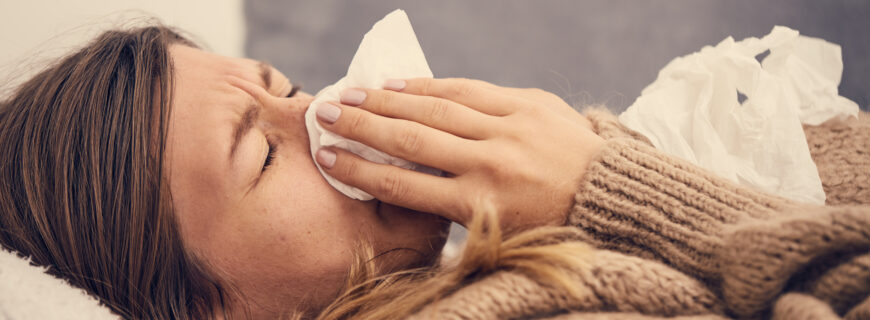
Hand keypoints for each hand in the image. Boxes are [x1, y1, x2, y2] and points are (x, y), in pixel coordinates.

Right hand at [314, 78, 603, 230]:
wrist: (613, 195)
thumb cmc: (549, 225)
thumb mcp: (499, 233)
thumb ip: (453, 212)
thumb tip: (404, 186)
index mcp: (482, 205)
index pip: (405, 186)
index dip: (360, 171)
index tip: (327, 158)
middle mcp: (491, 164)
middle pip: (411, 140)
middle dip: (362, 127)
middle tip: (325, 115)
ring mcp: (510, 128)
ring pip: (435, 109)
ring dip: (387, 101)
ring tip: (351, 96)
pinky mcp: (528, 103)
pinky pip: (469, 90)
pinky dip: (430, 87)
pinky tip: (399, 85)